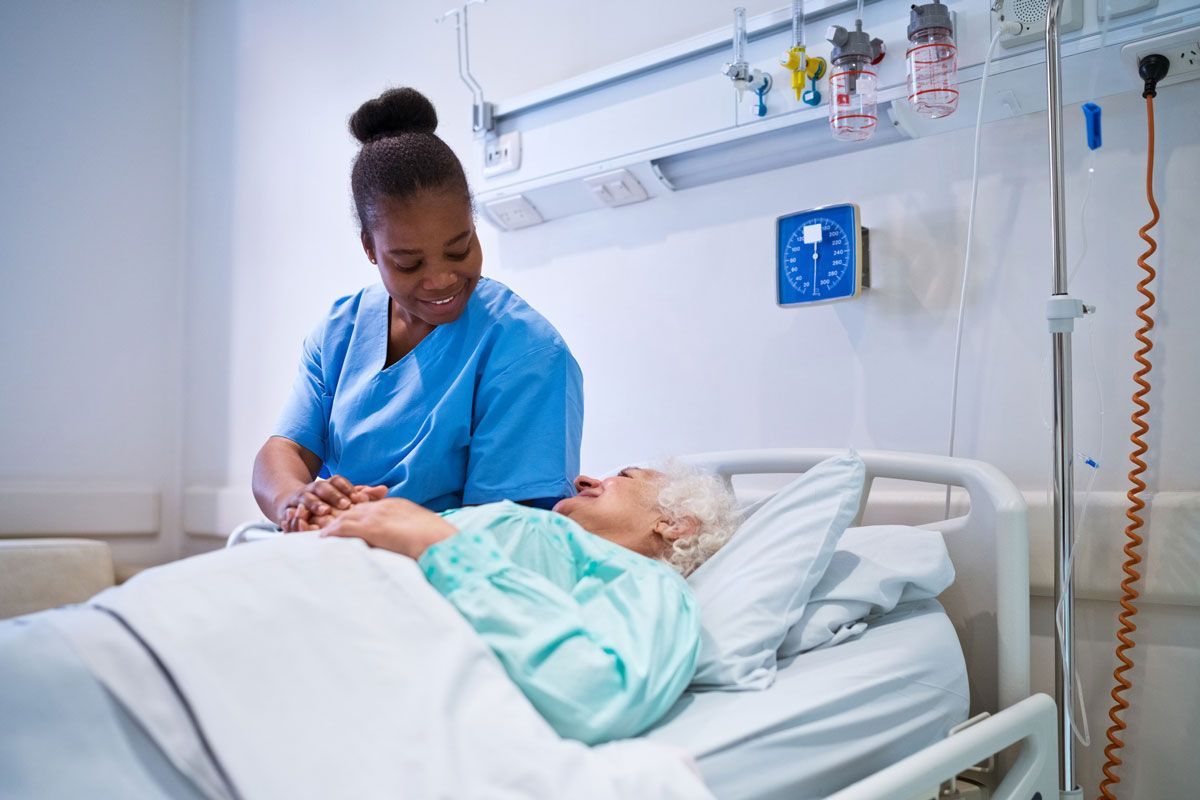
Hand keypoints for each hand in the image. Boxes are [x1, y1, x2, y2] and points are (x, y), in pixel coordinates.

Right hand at [280, 478, 386, 531]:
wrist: (288, 500)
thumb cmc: (323, 502)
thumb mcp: (343, 496)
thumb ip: (363, 494)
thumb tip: (384, 490)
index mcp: (328, 485)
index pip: (338, 481)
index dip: (348, 488)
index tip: (359, 498)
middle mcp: (313, 489)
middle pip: (323, 488)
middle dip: (334, 495)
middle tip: (346, 505)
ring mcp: (299, 500)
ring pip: (306, 499)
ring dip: (315, 504)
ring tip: (324, 511)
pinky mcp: (287, 512)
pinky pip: (289, 514)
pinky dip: (293, 517)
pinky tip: (299, 520)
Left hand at [319, 498, 457, 558]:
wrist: (442, 542)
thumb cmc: (435, 540)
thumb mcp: (418, 529)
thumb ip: (405, 529)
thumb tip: (401, 539)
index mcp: (392, 506)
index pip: (363, 505)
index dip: (347, 511)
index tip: (334, 517)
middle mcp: (382, 508)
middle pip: (348, 507)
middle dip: (330, 513)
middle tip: (313, 519)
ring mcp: (376, 516)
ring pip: (342, 516)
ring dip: (324, 521)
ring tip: (309, 528)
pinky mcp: (372, 528)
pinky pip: (344, 527)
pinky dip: (330, 532)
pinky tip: (319, 539)